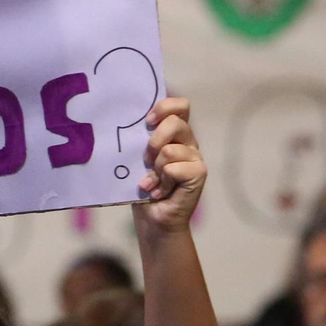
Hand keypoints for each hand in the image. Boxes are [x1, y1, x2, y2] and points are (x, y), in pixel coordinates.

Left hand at [134, 98, 205, 232]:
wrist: (153, 220)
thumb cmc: (142, 187)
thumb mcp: (137, 158)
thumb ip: (140, 140)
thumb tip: (126, 124)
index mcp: (174, 133)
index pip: (180, 106)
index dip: (164, 107)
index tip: (147, 121)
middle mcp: (188, 142)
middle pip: (175, 122)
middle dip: (154, 141)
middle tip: (146, 160)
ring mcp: (195, 157)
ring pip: (170, 150)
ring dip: (155, 170)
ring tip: (153, 183)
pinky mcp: (199, 173)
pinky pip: (173, 168)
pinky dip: (162, 182)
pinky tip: (160, 192)